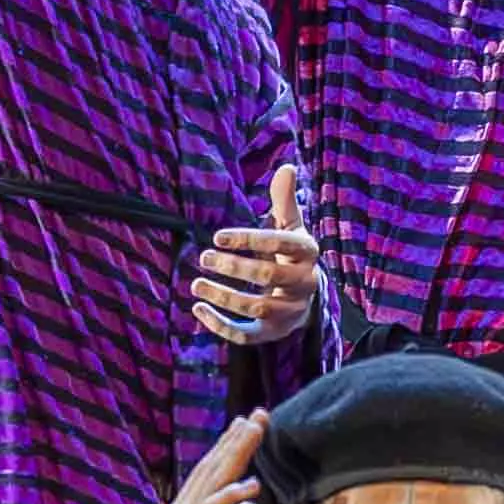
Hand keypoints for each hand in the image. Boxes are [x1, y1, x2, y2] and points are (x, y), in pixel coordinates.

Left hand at [193, 164, 320, 345]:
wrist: (304, 295)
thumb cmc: (289, 254)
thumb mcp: (290, 227)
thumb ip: (285, 200)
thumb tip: (287, 167)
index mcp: (307, 253)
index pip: (280, 243)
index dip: (249, 240)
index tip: (217, 237)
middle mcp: (304, 284)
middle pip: (268, 276)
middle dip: (233, 267)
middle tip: (203, 258)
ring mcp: (289, 311)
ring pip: (257, 308)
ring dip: (224, 297)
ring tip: (196, 285)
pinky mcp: (273, 332)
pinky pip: (248, 336)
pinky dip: (221, 327)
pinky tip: (198, 311)